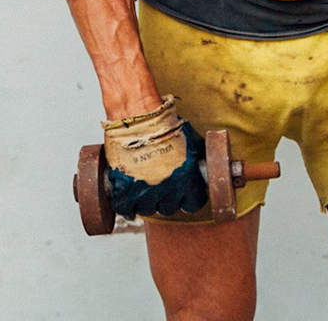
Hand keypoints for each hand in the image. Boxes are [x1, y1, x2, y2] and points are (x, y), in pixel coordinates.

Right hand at [102, 97, 208, 217]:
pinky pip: (125, 209)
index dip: (189, 198)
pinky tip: (128, 201)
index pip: (193, 204)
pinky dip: (126, 207)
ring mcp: (144, 193)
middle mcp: (167, 191)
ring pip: (148, 209)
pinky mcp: (123, 190)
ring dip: (147, 201)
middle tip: (162, 185)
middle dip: (167, 198)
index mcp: (187, 180)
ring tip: (144, 188)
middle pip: (169, 208)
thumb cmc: (164, 125)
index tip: (185, 192)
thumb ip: (198, 157)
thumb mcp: (191, 140)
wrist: (138, 118)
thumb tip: (204, 163)